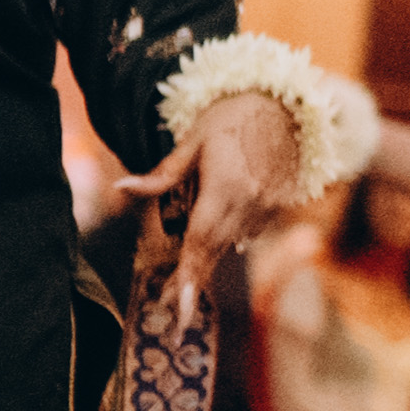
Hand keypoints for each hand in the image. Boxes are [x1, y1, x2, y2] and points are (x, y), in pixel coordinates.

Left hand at [119, 93, 306, 337]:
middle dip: (191, 279)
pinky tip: (214, 247)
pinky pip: (247, 233)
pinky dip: (228, 241)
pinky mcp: (278, 207)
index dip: (188, 273)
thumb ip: (162, 174)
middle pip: (214, 250)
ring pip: (230, 244)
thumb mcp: (193, 139)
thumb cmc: (233, 115)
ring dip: (206, 263)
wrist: (288, 104)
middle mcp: (250, 202)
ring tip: (180, 284)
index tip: (178, 304)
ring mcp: (267, 207)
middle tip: (167, 305)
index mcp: (226, 185)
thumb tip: (121, 187)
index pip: (201, 238)